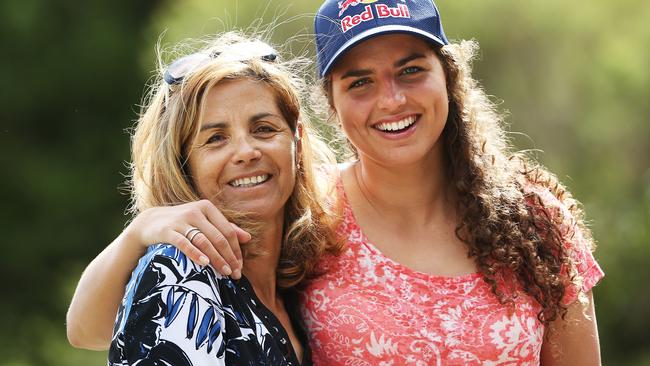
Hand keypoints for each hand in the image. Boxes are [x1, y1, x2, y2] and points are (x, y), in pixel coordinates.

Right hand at [125, 200, 250, 278]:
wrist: (149, 222)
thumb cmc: (182, 223)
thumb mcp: (203, 221)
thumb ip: (225, 227)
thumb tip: (248, 238)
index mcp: (207, 207)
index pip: (228, 231)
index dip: (236, 250)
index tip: (239, 267)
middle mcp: (196, 211)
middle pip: (219, 238)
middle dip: (229, 257)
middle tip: (235, 274)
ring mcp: (181, 220)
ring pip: (204, 241)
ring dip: (216, 258)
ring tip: (224, 272)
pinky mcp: (168, 230)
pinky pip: (184, 243)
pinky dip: (195, 253)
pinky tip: (204, 264)